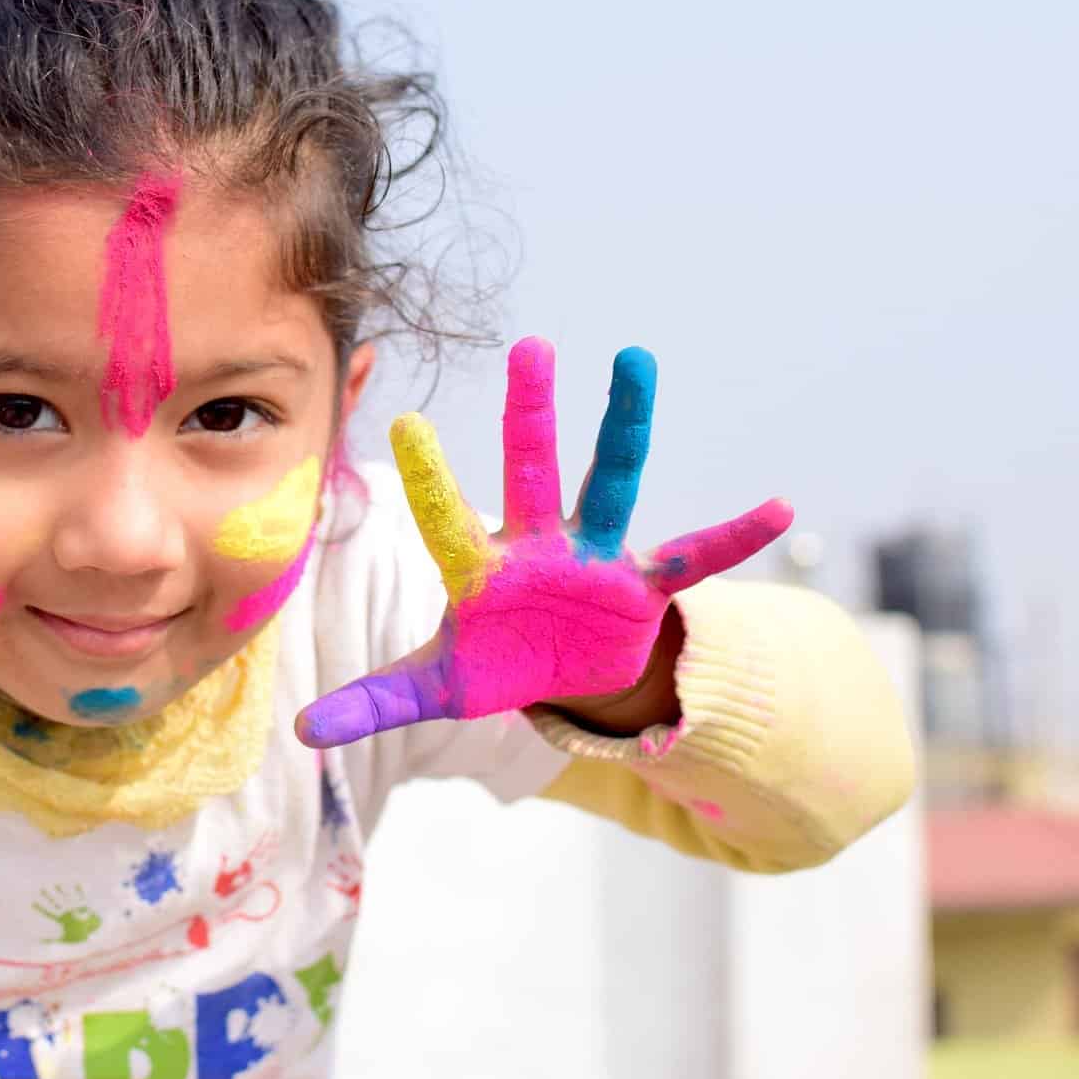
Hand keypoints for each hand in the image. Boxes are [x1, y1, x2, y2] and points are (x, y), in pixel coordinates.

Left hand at [295, 337, 788, 746]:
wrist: (566, 674)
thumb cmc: (496, 662)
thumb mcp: (436, 688)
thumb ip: (373, 701)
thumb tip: (299, 733)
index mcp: (480, 569)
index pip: (448, 520)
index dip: (430, 479)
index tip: (405, 422)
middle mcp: (537, 546)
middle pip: (531, 470)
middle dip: (531, 414)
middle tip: (529, 345)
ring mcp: (595, 557)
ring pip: (612, 483)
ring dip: (626, 427)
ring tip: (636, 360)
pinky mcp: (643, 584)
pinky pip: (694, 557)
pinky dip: (734, 539)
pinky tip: (779, 509)